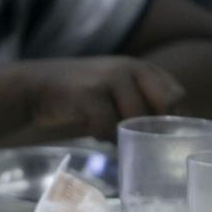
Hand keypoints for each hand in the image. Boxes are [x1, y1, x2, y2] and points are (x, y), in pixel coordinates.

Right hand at [18, 56, 185, 139]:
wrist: (35, 86)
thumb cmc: (80, 94)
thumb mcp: (116, 88)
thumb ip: (141, 101)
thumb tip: (171, 132)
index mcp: (140, 67)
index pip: (176, 95)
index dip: (175, 120)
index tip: (162, 139)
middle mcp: (130, 68)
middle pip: (165, 105)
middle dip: (154, 128)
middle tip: (139, 143)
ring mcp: (110, 79)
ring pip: (136, 120)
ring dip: (125, 136)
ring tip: (109, 136)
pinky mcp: (90, 94)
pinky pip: (108, 127)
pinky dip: (102, 137)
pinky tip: (92, 133)